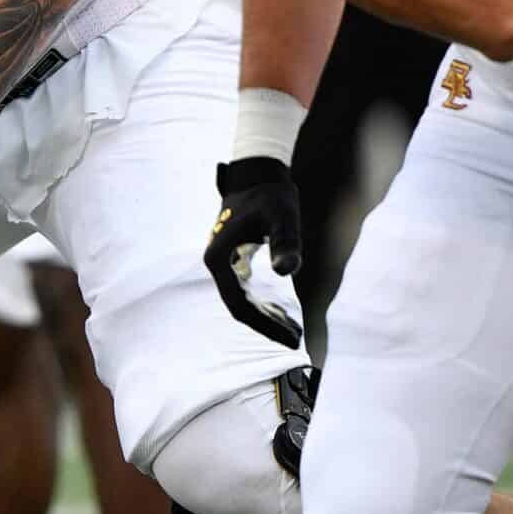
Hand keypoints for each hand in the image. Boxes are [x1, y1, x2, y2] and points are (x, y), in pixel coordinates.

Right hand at [203, 158, 303, 346]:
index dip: (265, 325)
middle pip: (239, 307)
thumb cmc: (271, 194)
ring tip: (293, 331)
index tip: (290, 339)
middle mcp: (217, 263)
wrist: (258, 172)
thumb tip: (287, 271)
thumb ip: (286, 242)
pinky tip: (284, 312)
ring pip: (242, 300)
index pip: (239, 305)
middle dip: (267, 326)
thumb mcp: (283, 216)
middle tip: (296, 341)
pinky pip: (246, 290)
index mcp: (219, 259)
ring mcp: (224, 262)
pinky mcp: (234, 258)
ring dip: (266, 317)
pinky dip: (264, 304)